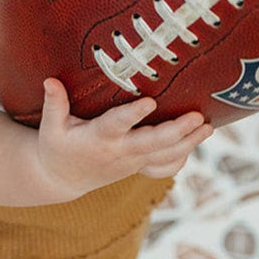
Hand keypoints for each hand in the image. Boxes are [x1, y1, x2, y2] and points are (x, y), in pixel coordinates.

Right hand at [35, 78, 212, 199]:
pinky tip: (197, 141)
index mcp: (98, 139)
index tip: (150, 100)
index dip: (133, 115)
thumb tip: (50, 79)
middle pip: (151, 144)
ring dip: (188, 143)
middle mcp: (119, 153)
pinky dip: (181, 158)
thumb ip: (54, 103)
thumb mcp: (51, 126)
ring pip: (164, 156)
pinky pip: (164, 168)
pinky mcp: (137, 167)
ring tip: (208, 126)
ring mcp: (131, 163)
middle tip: (197, 116)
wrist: (63, 178)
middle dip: (176, 131)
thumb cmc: (57, 146)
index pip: (117, 125)